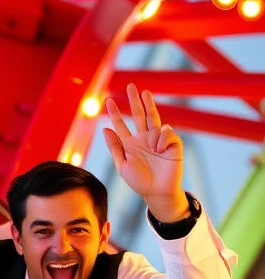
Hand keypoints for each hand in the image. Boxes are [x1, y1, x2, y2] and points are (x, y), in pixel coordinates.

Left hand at [103, 84, 186, 222]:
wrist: (157, 192)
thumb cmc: (139, 181)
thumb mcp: (122, 165)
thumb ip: (115, 147)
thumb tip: (106, 128)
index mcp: (130, 144)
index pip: (121, 124)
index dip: (115, 113)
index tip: (108, 101)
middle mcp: (144, 138)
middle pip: (139, 114)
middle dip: (135, 100)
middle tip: (131, 86)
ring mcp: (158, 139)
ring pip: (155, 118)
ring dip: (151, 122)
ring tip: (152, 148)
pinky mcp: (172, 143)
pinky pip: (167, 132)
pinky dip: (162, 139)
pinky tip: (160, 150)